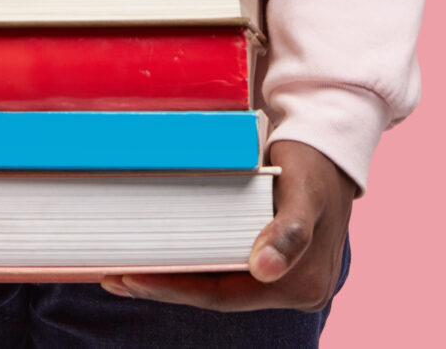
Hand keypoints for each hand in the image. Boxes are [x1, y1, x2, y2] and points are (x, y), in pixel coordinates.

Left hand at [101, 140, 354, 311]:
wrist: (331, 151)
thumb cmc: (313, 163)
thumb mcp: (303, 190)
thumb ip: (289, 230)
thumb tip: (266, 269)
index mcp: (303, 283)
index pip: (225, 295)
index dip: (175, 289)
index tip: (131, 276)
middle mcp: (297, 292)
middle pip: (217, 295)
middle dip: (165, 286)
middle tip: (115, 276)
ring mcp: (285, 281)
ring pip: (219, 287)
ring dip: (174, 280)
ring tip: (125, 271)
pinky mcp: (274, 267)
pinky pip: (226, 274)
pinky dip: (192, 268)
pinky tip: (160, 261)